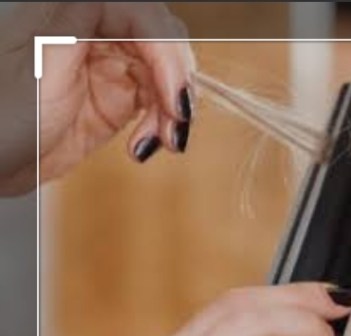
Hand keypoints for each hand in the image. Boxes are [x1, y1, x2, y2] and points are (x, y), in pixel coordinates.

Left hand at [0, 2, 194, 195]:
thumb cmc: (2, 115)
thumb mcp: (45, 61)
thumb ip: (90, 24)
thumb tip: (141, 10)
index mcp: (70, 8)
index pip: (142, 14)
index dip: (167, 52)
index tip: (174, 98)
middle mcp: (93, 30)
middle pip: (162, 42)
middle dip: (177, 84)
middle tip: (175, 125)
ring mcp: (106, 65)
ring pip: (165, 75)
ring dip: (172, 113)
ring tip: (160, 145)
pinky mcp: (115, 99)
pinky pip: (156, 105)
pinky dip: (160, 128)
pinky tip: (143, 149)